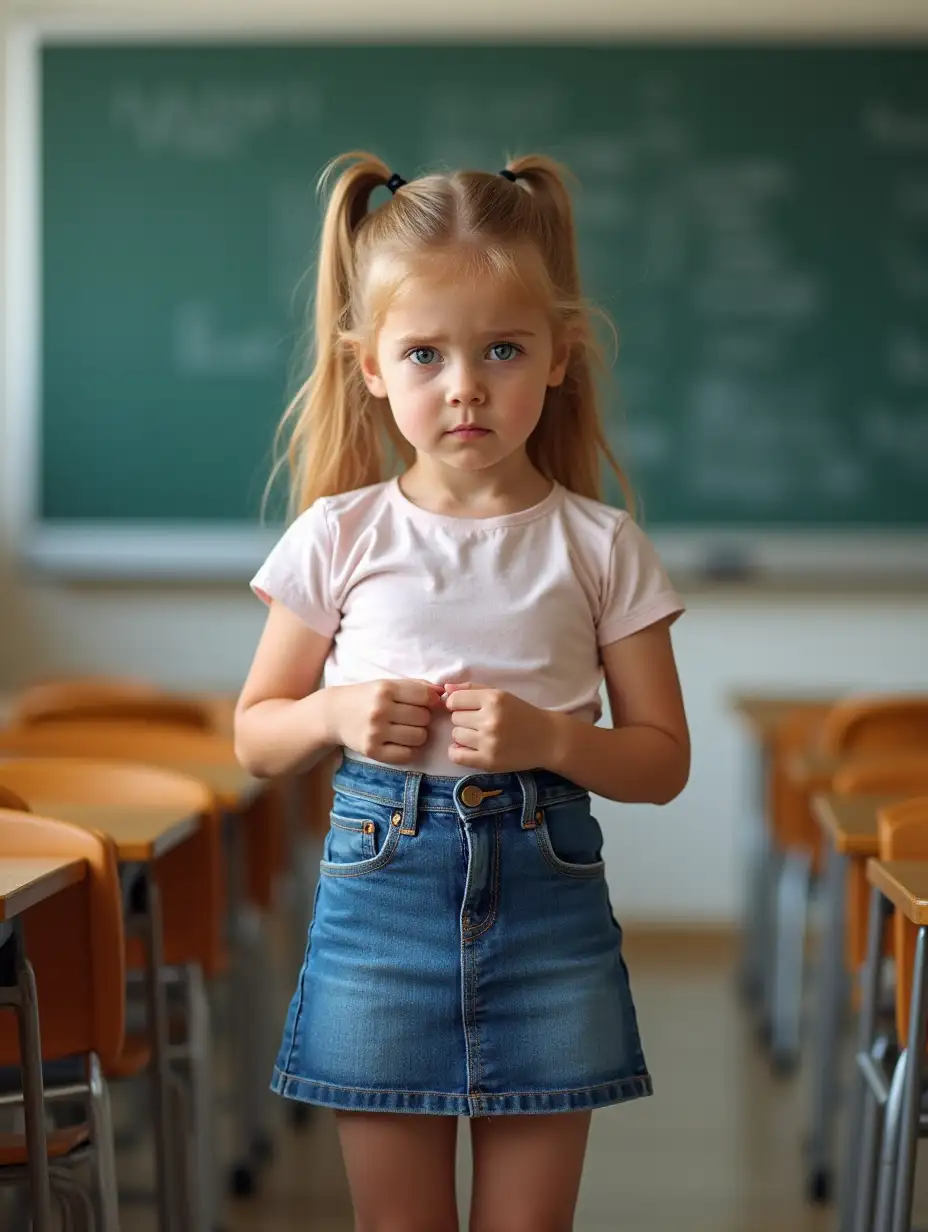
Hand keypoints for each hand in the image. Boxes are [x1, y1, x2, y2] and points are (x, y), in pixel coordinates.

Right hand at [327, 679, 442, 765]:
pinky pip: (406, 755)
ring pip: (419, 737)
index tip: (428, 704)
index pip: (425, 697)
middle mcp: (379, 710)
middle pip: (424, 718)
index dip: (432, 701)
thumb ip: (417, 686)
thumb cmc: (367, 697)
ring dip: (419, 734)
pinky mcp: (372, 751)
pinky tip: (401, 743)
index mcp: (385, 689)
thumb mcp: (388, 684)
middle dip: (424, 718)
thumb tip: (443, 692)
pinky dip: (409, 750)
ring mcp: (375, 732)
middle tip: (413, 718)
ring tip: (407, 729)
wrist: (334, 714)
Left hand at [443, 683, 557, 771]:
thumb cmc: (522, 714)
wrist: (548, 739)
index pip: (454, 700)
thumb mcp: (501, 695)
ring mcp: (489, 742)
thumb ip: (472, 689)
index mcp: (494, 699)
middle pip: (455, 718)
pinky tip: (468, 749)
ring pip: (456, 735)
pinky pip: (457, 756)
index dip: (457, 704)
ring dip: (463, 736)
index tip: (466, 708)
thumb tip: (445, 688)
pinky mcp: (489, 761)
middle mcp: (490, 719)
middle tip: (480, 723)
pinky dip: (457, 752)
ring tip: (480, 736)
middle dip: (464, 720)